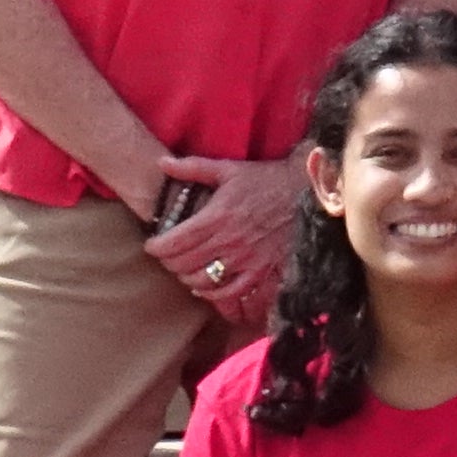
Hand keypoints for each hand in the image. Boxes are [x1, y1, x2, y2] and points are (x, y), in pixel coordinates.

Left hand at [145, 154, 296, 314]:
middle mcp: (230, 241)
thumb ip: (192, 168)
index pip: (175, 241)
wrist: (305, 193)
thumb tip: (161, 163)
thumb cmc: (265, 181)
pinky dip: (213, 294)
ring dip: (187, 278)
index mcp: (218, 216)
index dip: (157, 248)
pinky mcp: (262, 271)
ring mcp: (247, 259)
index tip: (151, 245)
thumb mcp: (228, 169)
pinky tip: (206, 286)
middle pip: (184, 264)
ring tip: (183, 270)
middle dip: (168, 262)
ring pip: (204, 281)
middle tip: (166, 256)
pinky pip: (232, 293)